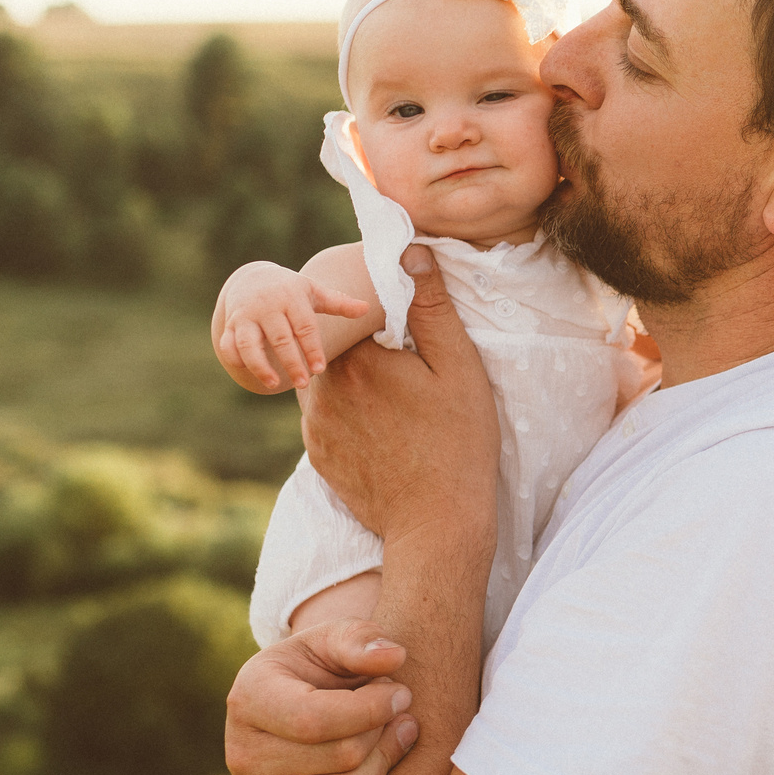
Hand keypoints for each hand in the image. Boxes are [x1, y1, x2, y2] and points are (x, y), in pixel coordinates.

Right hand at [215, 261, 372, 392]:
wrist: (252, 278)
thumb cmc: (291, 291)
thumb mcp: (314, 292)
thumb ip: (339, 303)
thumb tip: (367, 309)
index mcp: (290, 297)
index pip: (303, 326)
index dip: (312, 348)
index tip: (320, 368)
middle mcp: (265, 306)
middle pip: (279, 338)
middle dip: (291, 362)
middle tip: (304, 382)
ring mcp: (244, 316)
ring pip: (248, 343)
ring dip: (259, 365)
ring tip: (274, 384)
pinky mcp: (229, 325)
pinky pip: (228, 345)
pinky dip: (235, 360)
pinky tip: (252, 374)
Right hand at [224, 618, 417, 774]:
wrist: (303, 704)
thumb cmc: (324, 668)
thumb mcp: (334, 640)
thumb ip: (361, 640)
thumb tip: (393, 657)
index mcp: (250, 698)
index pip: (316, 719)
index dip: (372, 709)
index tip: (403, 692)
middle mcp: (244, 753)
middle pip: (340, 759)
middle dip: (383, 734)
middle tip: (403, 715)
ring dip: (381, 771)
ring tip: (397, 741)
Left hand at [302, 244, 499, 544]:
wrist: (435, 522)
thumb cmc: (457, 443)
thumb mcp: (458, 368)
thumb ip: (431, 307)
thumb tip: (410, 252)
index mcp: (357, 359)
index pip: (345, 312)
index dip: (368, 308)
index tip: (394, 317)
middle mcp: (324, 388)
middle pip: (329, 345)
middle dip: (356, 340)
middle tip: (396, 353)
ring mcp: (315, 426)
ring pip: (322, 380)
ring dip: (348, 376)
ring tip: (389, 391)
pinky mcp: (317, 456)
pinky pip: (323, 417)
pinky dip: (346, 412)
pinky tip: (382, 426)